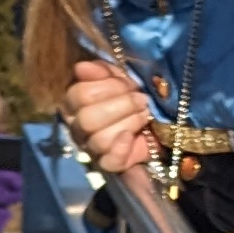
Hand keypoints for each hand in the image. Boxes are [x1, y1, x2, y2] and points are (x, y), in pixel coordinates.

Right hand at [66, 59, 156, 174]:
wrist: (158, 124)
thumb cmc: (133, 99)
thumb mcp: (120, 79)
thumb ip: (102, 71)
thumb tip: (82, 67)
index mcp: (75, 103)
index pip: (79, 94)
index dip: (108, 87)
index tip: (130, 85)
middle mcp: (78, 127)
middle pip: (87, 119)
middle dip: (122, 105)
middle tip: (141, 100)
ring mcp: (91, 148)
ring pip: (99, 140)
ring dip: (129, 122)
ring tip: (144, 115)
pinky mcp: (108, 165)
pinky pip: (108, 161)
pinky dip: (121, 148)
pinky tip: (131, 136)